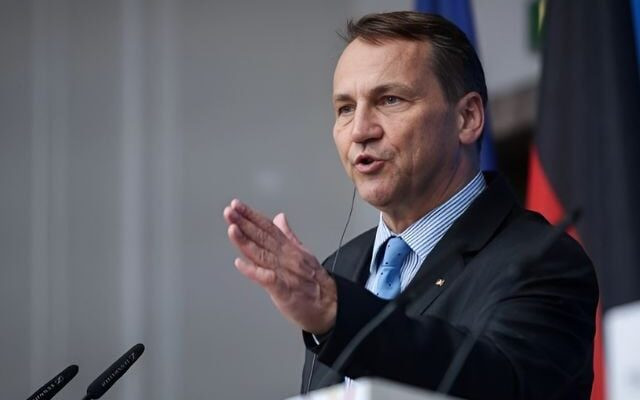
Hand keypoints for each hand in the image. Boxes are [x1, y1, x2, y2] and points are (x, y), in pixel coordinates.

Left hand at [223, 199, 336, 333]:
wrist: (330, 306)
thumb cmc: (315, 282)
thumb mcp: (303, 252)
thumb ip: (288, 235)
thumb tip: (279, 218)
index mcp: (288, 249)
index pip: (268, 228)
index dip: (252, 216)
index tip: (237, 205)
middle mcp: (285, 257)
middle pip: (262, 237)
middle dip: (244, 223)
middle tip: (230, 211)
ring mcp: (284, 273)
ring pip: (262, 254)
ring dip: (246, 241)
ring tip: (232, 229)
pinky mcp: (283, 290)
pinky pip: (267, 279)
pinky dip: (254, 271)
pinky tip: (240, 264)